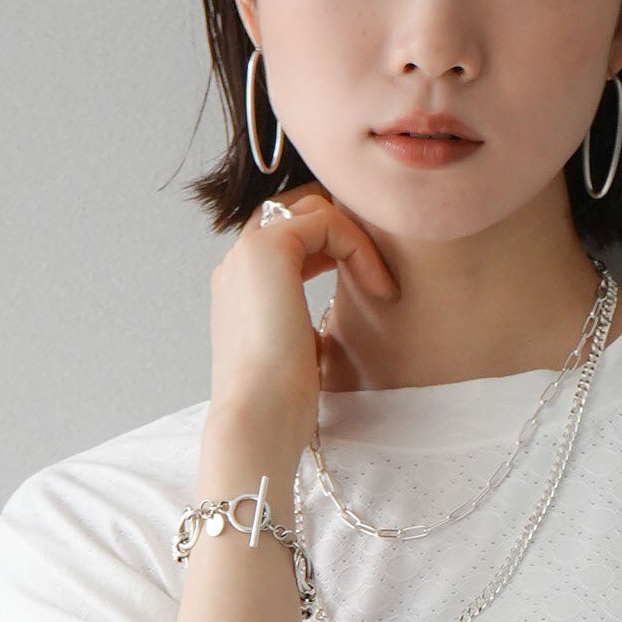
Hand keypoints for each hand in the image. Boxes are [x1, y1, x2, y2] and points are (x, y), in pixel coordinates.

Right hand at [208, 182, 397, 436]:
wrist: (259, 415)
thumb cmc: (281, 399)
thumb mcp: (300, 350)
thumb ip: (306, 322)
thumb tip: (332, 320)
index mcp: (241, 285)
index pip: (284, 234)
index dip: (330, 243)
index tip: (368, 279)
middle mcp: (239, 261)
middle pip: (294, 207)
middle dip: (342, 225)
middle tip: (380, 264)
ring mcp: (249, 251)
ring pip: (311, 206)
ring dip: (356, 236)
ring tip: (382, 282)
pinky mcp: (269, 249)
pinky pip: (326, 219)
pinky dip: (359, 246)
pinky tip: (379, 286)